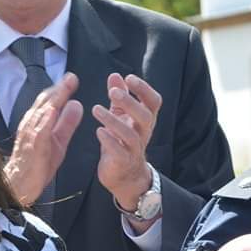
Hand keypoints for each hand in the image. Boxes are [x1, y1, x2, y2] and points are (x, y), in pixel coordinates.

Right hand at [4, 73, 82, 205]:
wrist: (21, 183)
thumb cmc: (39, 162)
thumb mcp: (59, 140)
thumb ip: (67, 122)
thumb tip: (77, 104)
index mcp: (39, 122)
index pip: (50, 102)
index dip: (61, 89)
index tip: (73, 78)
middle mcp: (32, 124)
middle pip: (45, 103)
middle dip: (58, 89)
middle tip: (71, 77)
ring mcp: (31, 135)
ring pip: (41, 113)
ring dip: (53, 99)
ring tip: (65, 88)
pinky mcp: (33, 147)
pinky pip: (38, 131)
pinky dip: (45, 120)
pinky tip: (53, 111)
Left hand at [92, 73, 161, 220]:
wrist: (124, 174)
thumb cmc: (122, 142)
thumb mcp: (122, 117)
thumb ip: (120, 98)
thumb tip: (116, 75)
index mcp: (145, 120)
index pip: (154, 102)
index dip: (144, 89)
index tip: (129, 78)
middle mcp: (143, 133)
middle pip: (145, 116)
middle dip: (130, 102)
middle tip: (113, 92)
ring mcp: (134, 148)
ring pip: (131, 134)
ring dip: (114, 121)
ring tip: (96, 109)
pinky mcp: (123, 161)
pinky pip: (119, 151)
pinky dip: (109, 141)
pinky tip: (98, 132)